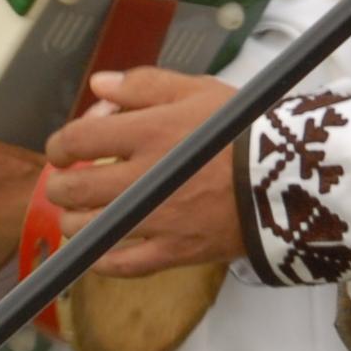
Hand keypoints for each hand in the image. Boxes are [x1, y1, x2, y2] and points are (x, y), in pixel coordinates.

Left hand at [37, 67, 251, 277]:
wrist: (290, 178)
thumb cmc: (246, 130)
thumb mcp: (198, 91)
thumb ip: (144, 85)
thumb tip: (99, 86)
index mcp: (147, 133)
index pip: (77, 139)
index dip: (59, 145)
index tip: (62, 150)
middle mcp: (143, 178)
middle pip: (73, 188)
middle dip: (59, 186)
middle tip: (65, 184)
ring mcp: (156, 219)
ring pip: (87, 228)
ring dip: (74, 221)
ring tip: (82, 214)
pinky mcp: (173, 252)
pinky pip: (120, 265)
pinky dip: (100, 259)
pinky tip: (98, 250)